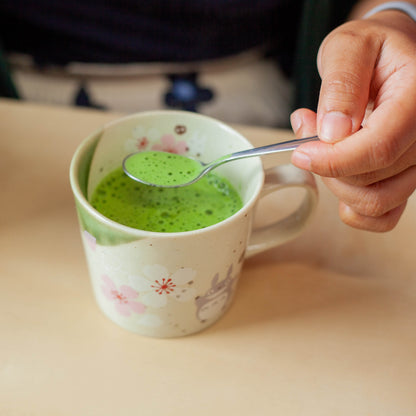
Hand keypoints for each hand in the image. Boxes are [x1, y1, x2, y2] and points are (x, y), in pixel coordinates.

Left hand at [291, 11, 415, 231]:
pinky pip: (383, 214)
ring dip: (336, 183)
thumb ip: (341, 85)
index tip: (300, 153)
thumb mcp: (348, 48)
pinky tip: (337, 181)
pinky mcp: (405, 176)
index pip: (379, 146)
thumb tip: (333, 132)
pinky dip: (354, 208)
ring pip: (375, 200)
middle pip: (372, 178)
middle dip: (327, 164)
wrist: (387, 56)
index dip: (334, 159)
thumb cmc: (370, 49)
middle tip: (307, 129)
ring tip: (320, 146)